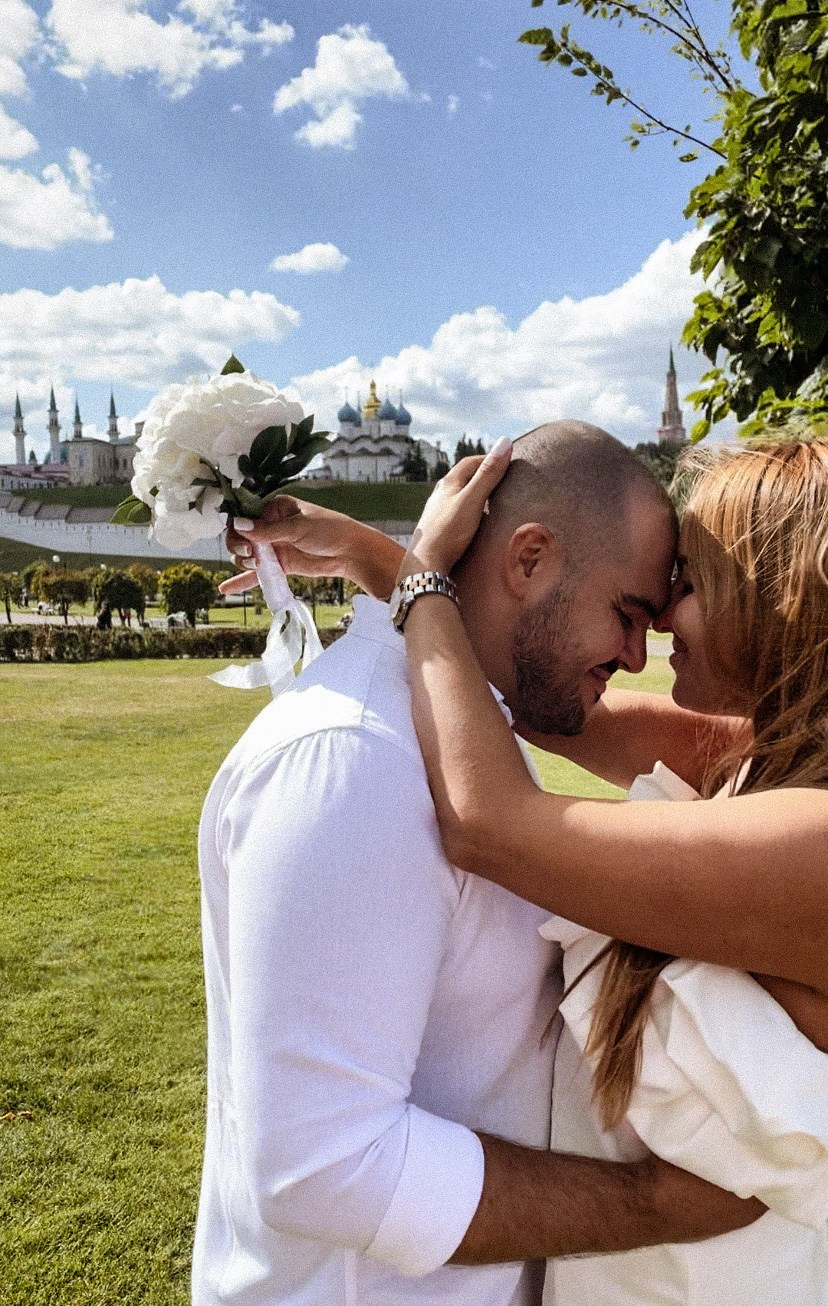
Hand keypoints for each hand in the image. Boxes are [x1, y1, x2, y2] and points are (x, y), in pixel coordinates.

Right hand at [220, 494, 402, 600]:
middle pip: (240, 537)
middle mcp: (271, 526)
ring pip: (246, 556)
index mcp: (275, 508)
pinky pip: (258, 574)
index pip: (244, 515)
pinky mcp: (281, 566)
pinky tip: (226, 589)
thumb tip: (238, 524)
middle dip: (239, 547)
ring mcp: (275, 547)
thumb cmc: (331, 530)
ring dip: (244, 563)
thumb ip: (267, 530)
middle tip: (252, 554)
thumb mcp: (298, 527)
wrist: (353, 553)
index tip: (242, 538)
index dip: (237, 527)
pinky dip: (243, 581)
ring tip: (256, 566)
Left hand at [399, 439, 511, 580]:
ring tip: (496, 503)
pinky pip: (458, 513)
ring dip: (478, 495)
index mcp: (448, 483)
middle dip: (485, 476)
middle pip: (465, 478)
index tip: (508, 463)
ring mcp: (438, 512)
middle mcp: (440, 495)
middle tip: (505, 481)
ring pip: (461, 496)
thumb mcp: (473, 500)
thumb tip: (506, 442)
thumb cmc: (449, 531)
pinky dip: (472, 512)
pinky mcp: (439, 529)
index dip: (490, 459)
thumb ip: (489, 473)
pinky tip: (478, 524)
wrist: (425, 566)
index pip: (471, 462)